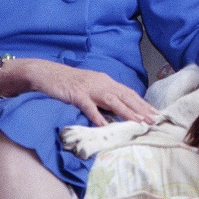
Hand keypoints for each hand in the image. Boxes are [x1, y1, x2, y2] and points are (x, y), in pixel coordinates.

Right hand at [0, 57, 157, 126]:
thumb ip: (102, 97)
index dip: (142, 103)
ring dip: (127, 112)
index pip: (128, 92)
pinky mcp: (75, 94)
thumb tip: (117, 111)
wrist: (44, 73)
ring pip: (112, 100)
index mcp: (104, 80)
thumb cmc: (66, 82)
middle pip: (125, 96)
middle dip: (141, 109)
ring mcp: (88, 88)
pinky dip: (98, 116)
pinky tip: (106, 126)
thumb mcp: (88, 87)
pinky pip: (89, 107)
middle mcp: (100, 82)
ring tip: (139, 123)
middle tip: (155, 120)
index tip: (155, 113)